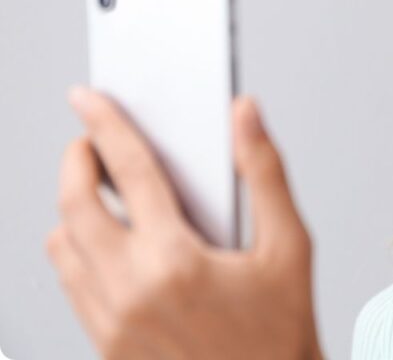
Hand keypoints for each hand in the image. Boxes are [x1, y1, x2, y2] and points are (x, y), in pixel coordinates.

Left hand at [45, 86, 323, 359]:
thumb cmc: (281, 331)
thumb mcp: (290, 246)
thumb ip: (265, 172)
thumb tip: (245, 116)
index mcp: (175, 261)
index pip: (128, 172)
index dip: (106, 125)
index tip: (89, 98)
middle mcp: (131, 293)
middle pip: (73, 206)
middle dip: (76, 161)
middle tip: (93, 144)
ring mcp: (111, 325)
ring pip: (61, 247)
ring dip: (74, 210)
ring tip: (107, 195)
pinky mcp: (106, 348)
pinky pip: (72, 286)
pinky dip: (79, 251)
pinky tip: (116, 244)